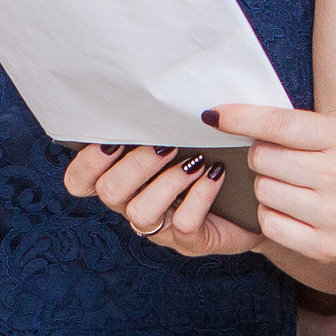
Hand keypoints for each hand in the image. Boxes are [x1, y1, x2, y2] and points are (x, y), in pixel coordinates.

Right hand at [61, 143, 256, 256]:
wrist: (255, 199)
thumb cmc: (212, 158)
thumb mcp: (183, 138)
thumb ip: (161, 126)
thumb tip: (156, 94)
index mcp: (123, 181)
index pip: (80, 181)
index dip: (88, 163)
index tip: (114, 140)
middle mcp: (133, 206)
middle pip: (109, 192)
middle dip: (136, 164)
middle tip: (167, 145)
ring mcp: (160, 228)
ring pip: (141, 212)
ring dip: (167, 181)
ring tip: (196, 161)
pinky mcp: (189, 241)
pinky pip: (184, 223)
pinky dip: (200, 195)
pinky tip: (215, 174)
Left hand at [207, 103, 335, 268]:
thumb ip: (306, 126)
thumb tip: (246, 124)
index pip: (278, 126)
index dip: (240, 118)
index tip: (215, 115)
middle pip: (264, 159)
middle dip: (264, 154)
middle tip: (284, 156)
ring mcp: (335, 216)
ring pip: (263, 192)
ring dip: (268, 185)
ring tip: (295, 183)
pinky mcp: (328, 248)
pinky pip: (271, 224)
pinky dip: (274, 212)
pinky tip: (294, 206)